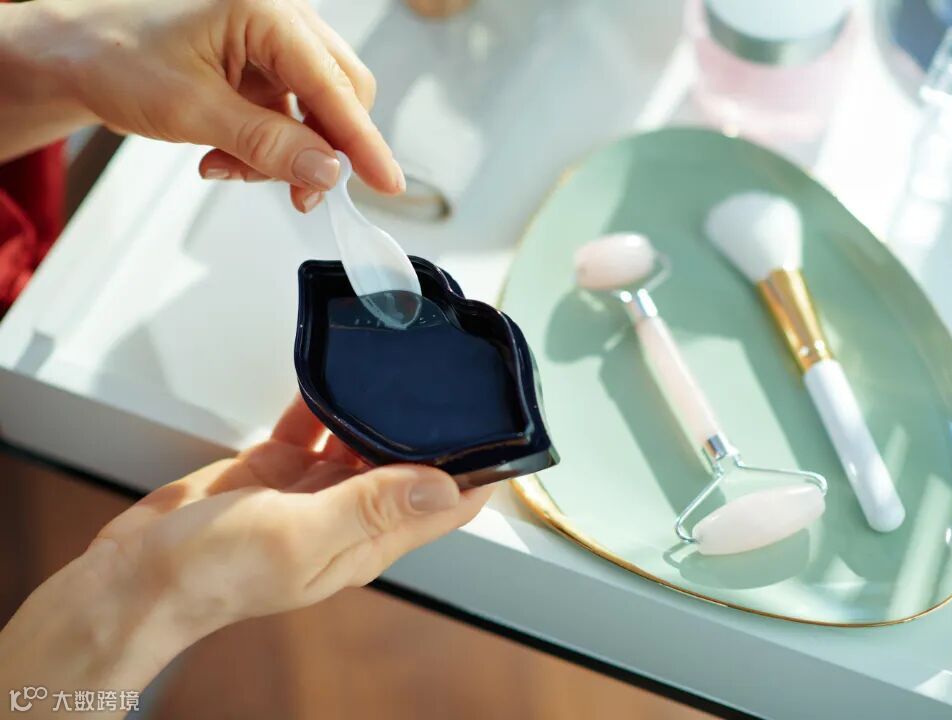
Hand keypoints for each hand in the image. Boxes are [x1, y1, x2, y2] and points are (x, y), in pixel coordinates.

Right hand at [0, 397, 491, 706]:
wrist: (131, 577)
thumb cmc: (210, 575)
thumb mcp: (297, 536)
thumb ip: (370, 506)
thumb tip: (447, 487)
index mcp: (367, 539)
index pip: (449, 504)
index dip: (481, 467)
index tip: (501, 425)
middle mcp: (349, 515)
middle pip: (411, 463)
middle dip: (433, 425)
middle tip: (450, 372)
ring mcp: (311, 493)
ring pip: (362, 438)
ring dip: (379, 406)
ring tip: (397, 361)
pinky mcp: (274, 472)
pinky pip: (312, 427)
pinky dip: (324, 401)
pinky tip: (331, 375)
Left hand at [12, 0, 401, 211]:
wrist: (76, 54)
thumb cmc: (115, 57)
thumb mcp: (192, 110)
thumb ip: (267, 143)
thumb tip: (326, 171)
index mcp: (264, 8)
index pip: (335, 85)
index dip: (363, 142)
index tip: (388, 183)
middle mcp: (278, 17)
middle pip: (340, 94)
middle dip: (320, 150)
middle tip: (296, 192)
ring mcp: (272, 40)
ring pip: (317, 110)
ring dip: (287, 153)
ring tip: (231, 168)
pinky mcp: (262, 64)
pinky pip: (291, 115)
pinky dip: (269, 146)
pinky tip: (229, 157)